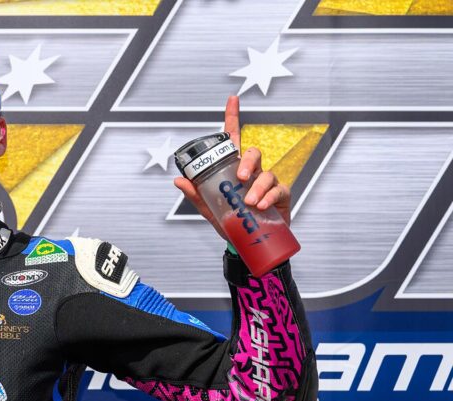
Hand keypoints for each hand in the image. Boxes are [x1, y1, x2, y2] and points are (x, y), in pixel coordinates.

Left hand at [173, 96, 291, 240]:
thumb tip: (178, 180)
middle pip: (253, 153)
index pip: (233, 140)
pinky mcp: (281, 195)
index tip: (232, 98)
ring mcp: (267, 182)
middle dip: (248, 162)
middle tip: (240, 177)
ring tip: (248, 202)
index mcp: (233, 169)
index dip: (233, 117)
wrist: (247, 244)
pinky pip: (278, 189)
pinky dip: (268, 197)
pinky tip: (260, 206)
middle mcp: (252, 172)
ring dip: (257, 186)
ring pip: (266, 173)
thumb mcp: (209, 209)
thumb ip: (195, 195)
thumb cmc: (230, 221)